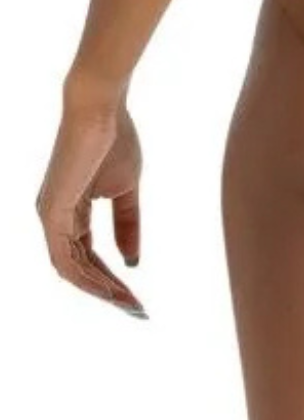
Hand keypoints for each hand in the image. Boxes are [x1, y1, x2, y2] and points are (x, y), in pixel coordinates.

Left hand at [36, 89, 146, 318]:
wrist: (101, 110)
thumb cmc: (115, 140)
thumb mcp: (126, 190)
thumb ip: (127, 223)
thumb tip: (132, 260)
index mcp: (69, 211)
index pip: (88, 255)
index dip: (112, 278)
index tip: (138, 295)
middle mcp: (54, 218)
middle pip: (79, 268)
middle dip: (108, 292)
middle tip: (137, 309)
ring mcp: (50, 216)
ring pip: (71, 269)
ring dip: (100, 290)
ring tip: (130, 304)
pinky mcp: (52, 212)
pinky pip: (66, 257)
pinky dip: (89, 276)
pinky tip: (112, 286)